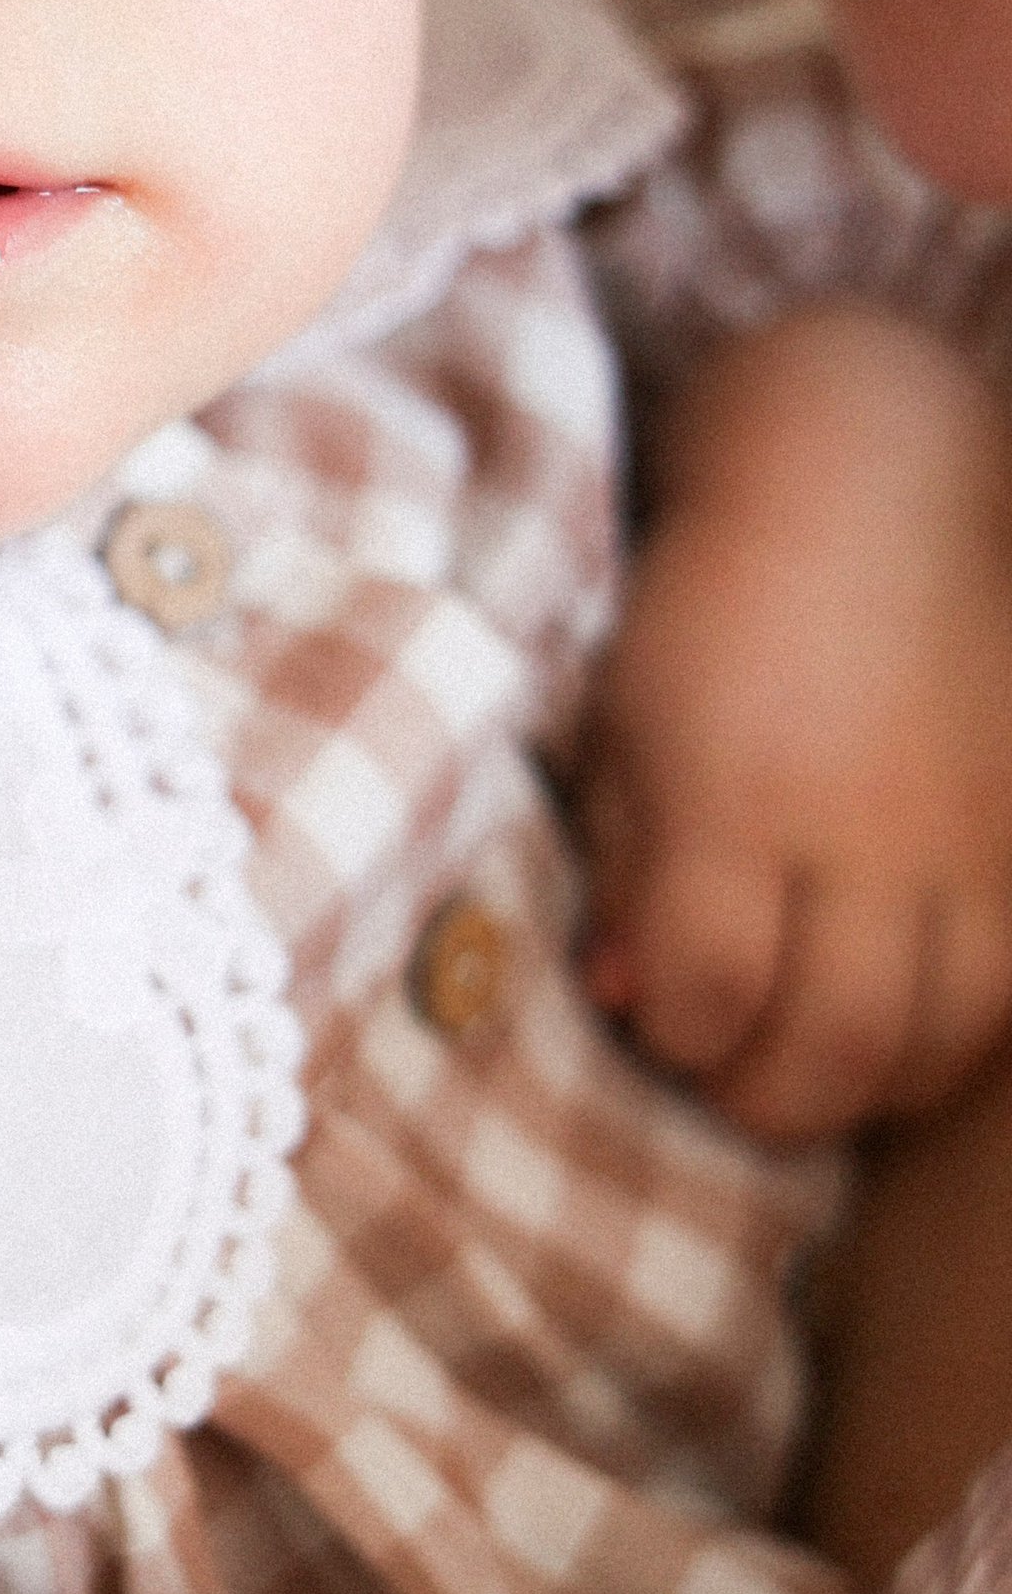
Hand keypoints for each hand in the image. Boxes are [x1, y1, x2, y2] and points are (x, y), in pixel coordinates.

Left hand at [582, 305, 1011, 1139]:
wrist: (868, 495)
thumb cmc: (711, 609)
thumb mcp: (622, 721)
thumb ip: (620, 863)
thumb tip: (626, 996)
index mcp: (734, 791)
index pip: (707, 987)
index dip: (673, 1033)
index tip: (655, 1014)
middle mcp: (861, 829)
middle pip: (832, 1041)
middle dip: (763, 1097)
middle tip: (726, 1078)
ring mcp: (960, 838)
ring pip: (937, 1037)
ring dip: (863, 1088)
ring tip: (806, 1068)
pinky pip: (1005, 990)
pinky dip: (946, 1040)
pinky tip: (894, 1033)